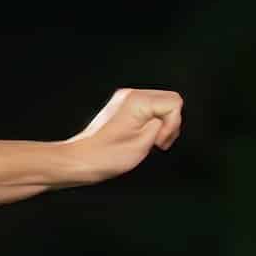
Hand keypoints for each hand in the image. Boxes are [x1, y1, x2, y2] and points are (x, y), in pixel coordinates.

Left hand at [58, 88, 183, 185]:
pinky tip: (142, 138)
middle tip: (157, 142)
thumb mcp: (143, 143)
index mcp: (137, 101)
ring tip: (149, 141)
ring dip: (161, 125)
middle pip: (169, 100)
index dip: (173, 125)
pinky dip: (150, 124)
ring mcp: (125, 100)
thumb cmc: (105, 155)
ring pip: (160, 105)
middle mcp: (131, 95)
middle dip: (169, 123)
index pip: (174, 102)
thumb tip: (167, 120)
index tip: (160, 140)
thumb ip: (162, 126)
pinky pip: (148, 110)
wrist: (82, 159)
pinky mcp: (122, 108)